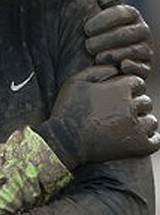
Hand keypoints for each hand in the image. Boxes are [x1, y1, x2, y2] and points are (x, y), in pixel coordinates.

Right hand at [39, 65, 159, 169]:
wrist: (64, 141)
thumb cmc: (67, 110)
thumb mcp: (75, 82)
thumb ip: (97, 70)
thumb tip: (117, 69)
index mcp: (121, 88)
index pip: (139, 83)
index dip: (130, 89)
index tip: (118, 98)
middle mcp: (132, 106)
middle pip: (146, 102)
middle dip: (136, 106)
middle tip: (120, 114)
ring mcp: (136, 127)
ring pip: (151, 121)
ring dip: (142, 123)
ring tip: (127, 128)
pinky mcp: (136, 146)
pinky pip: (155, 141)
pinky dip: (150, 140)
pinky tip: (138, 140)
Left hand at [85, 0, 152, 78]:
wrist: (96, 65)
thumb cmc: (94, 37)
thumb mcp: (95, 20)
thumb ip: (100, 6)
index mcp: (131, 16)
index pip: (123, 12)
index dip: (105, 19)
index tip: (86, 29)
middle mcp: (142, 31)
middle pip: (128, 33)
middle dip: (107, 39)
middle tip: (88, 46)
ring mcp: (145, 50)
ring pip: (136, 50)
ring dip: (115, 54)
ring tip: (97, 58)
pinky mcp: (144, 69)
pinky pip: (142, 68)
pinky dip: (133, 67)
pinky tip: (120, 67)